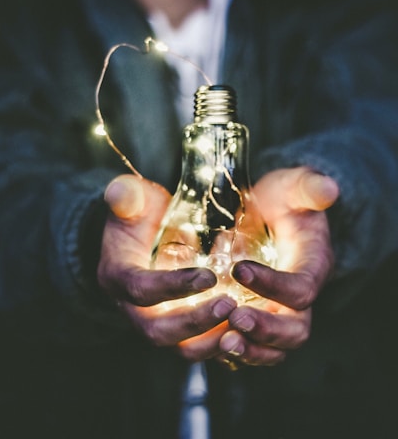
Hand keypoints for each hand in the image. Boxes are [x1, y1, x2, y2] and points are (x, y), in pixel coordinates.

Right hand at [97, 174, 235, 354]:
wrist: (142, 238)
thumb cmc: (140, 217)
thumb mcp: (133, 201)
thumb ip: (127, 196)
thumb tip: (119, 192)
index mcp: (118, 277)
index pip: (141, 289)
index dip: (172, 286)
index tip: (209, 276)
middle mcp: (133, 308)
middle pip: (158, 331)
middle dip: (195, 322)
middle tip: (230, 305)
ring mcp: (155, 321)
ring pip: (179, 347)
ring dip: (211, 340)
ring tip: (243, 323)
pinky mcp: (177, 328)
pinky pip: (197, 346)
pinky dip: (220, 344)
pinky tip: (246, 331)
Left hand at [218, 167, 339, 367]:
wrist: (269, 214)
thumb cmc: (282, 200)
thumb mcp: (294, 187)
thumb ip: (308, 187)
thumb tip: (328, 188)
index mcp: (312, 266)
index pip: (301, 289)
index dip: (274, 285)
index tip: (239, 269)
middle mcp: (299, 297)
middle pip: (295, 330)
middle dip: (266, 329)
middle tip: (234, 319)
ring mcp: (278, 310)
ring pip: (274, 348)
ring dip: (250, 350)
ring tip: (223, 342)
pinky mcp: (258, 316)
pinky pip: (251, 345)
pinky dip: (234, 350)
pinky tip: (210, 341)